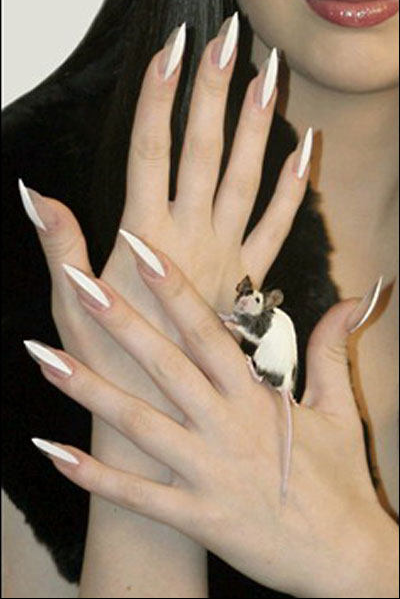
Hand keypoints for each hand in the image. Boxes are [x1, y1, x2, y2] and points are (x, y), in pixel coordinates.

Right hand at [20, 18, 308, 403]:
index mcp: (148, 237)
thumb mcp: (73, 304)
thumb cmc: (113, 361)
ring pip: (247, 178)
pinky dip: (294, 189)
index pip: (152, 149)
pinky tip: (303, 150)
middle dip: (212, 90)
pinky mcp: (249, 278)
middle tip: (224, 38)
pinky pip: (279, 226)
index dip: (160, 97)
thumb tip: (36, 193)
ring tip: (268, 75)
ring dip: (258, 125)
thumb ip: (62, 244)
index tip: (170, 49)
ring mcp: (229, 255)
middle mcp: (194, 238)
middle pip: (203, 150)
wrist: (165, 412)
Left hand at [27, 246, 394, 597]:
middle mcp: (226, 425)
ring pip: (138, 424)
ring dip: (88, 390)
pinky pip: (137, 496)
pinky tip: (51, 450)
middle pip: (164, 364)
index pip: (207, 329)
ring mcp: (207, 472)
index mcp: (256, 395)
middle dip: (120, 321)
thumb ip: (333, 348)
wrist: (345, 557)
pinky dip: (94, 477)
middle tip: (78, 282)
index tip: (140, 249)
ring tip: (44, 357)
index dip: (173, 287)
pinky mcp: (197, 517)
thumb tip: (355, 299)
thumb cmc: (339, 480)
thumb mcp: (340, 408)